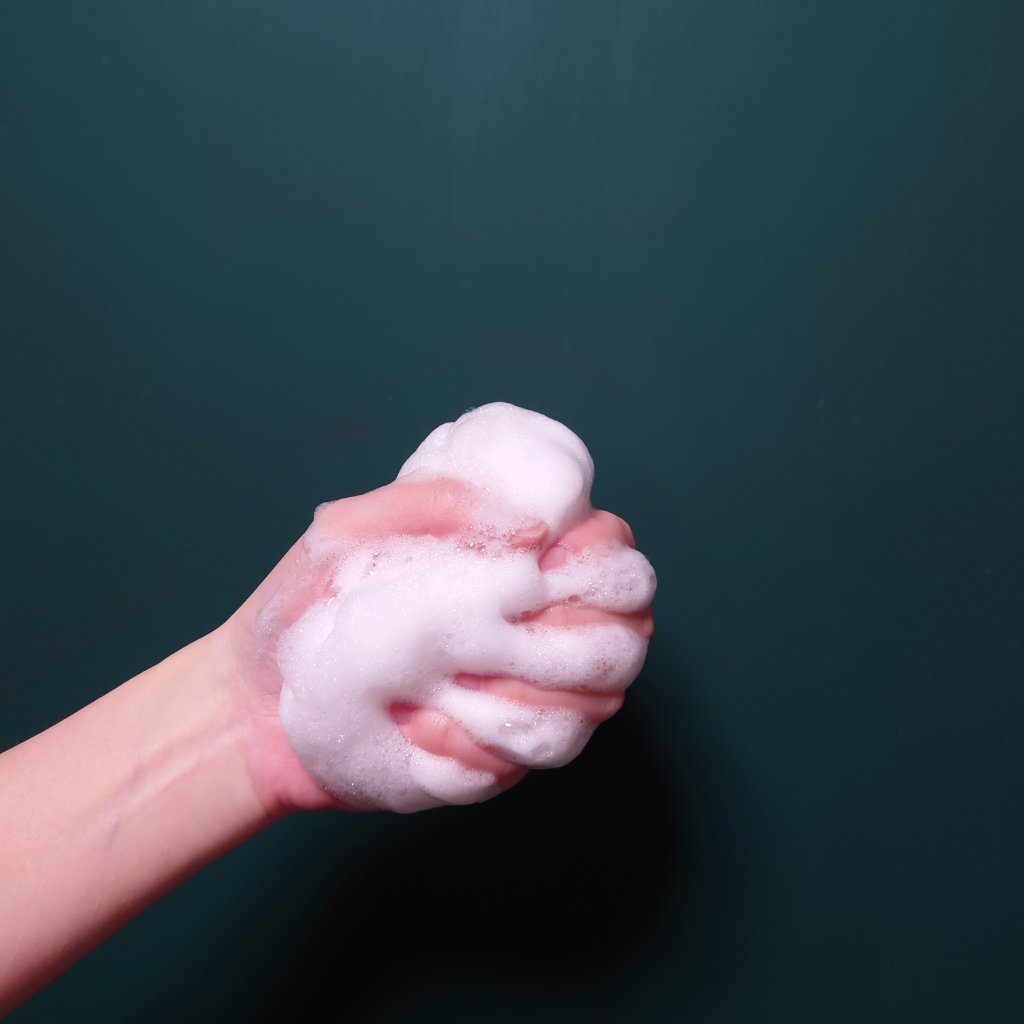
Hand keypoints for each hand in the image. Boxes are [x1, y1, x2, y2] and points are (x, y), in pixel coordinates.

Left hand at [219, 479, 652, 814]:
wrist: (251, 707)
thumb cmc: (297, 608)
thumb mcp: (348, 531)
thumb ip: (431, 504)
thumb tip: (532, 525)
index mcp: (505, 565)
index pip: (607, 554)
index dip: (604, 556)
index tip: (555, 560)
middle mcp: (528, 629)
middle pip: (624, 631)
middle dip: (580, 631)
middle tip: (501, 630)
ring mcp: (518, 694)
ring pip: (596, 699)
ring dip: (523, 689)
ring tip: (443, 679)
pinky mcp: (496, 755)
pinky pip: (534, 755)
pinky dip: (478, 742)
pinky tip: (417, 727)